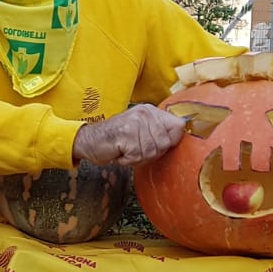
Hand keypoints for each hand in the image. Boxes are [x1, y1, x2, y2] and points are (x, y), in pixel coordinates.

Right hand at [72, 104, 186, 166]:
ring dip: (138, 158)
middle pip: (165, 143)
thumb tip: (184, 132)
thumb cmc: (116, 140)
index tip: (157, 146)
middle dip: (151, 153)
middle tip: (135, 150)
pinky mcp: (126, 134)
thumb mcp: (141, 131)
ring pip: (152, 151)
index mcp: (151, 111)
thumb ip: (160, 132)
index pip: (179, 126)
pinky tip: (120, 153)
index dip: (171, 141)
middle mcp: (144, 113)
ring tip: (126, 151)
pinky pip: (137, 156)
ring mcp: (135, 122)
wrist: (88, 141)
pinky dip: (128, 160)